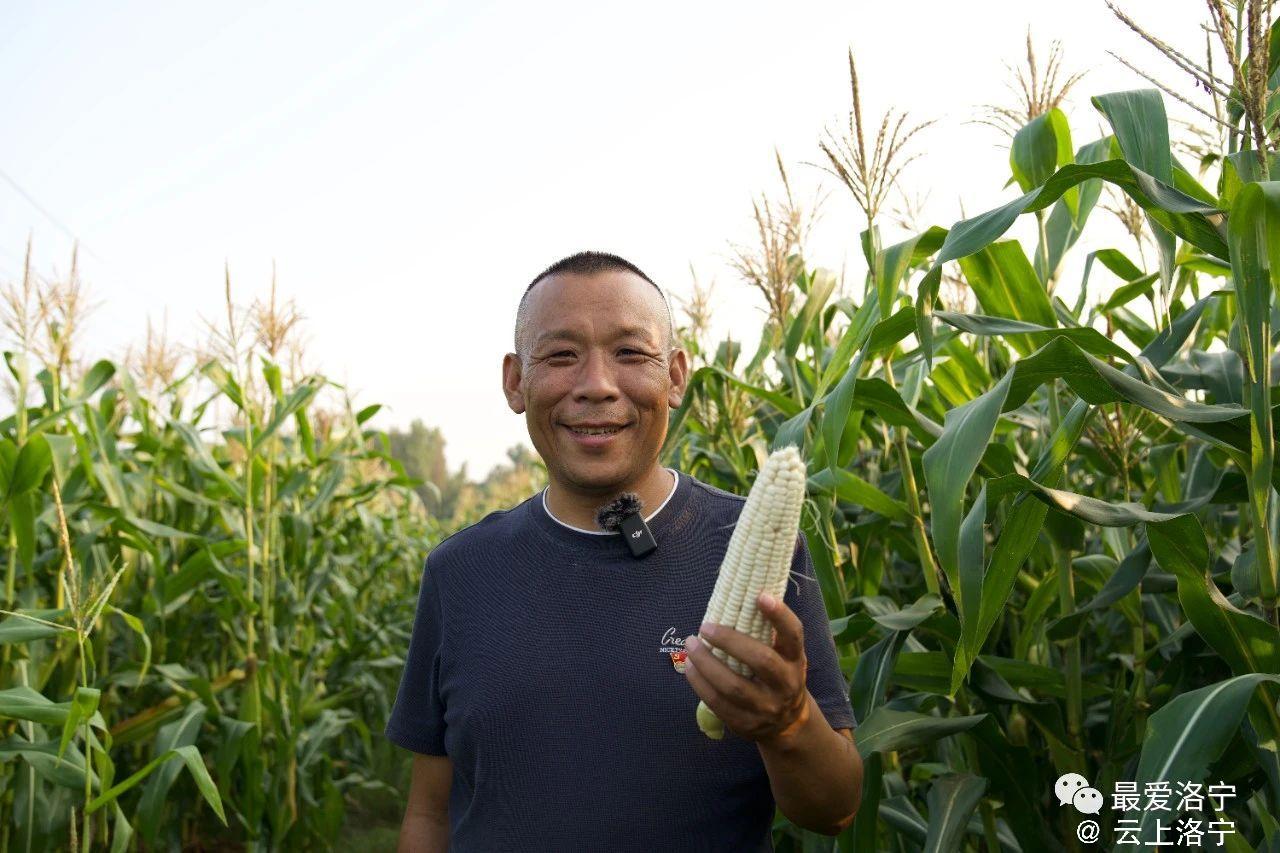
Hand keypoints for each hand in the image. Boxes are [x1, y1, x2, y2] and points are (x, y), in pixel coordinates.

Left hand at [683, 591, 809, 743]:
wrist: (788, 724)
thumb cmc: (779, 675)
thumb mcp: (785, 656)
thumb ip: (768, 633)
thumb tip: (738, 597)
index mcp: (795, 660)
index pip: (793, 635)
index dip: (779, 615)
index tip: (760, 595)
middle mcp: (786, 684)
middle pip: (760, 661)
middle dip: (729, 641)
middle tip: (705, 627)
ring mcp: (767, 707)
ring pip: (733, 686)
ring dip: (706, 663)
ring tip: (690, 645)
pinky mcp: (746, 724)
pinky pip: (718, 703)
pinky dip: (700, 683)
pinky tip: (690, 667)